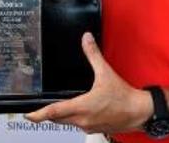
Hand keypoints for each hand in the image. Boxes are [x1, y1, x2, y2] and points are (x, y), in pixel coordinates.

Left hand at [24, 32, 152, 133]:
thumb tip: (86, 39)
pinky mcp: (96, 129)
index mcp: (81, 107)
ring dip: (64, 115)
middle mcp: (82, 120)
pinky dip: (76, 118)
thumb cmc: (124, 97)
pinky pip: (80, 125)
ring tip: (61, 106)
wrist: (140, 112)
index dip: (38, 114)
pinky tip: (82, 110)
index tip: (28, 115)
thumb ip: (93, 55)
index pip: (53, 112)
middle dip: (49, 113)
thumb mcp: (105, 73)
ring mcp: (89, 127)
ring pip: (69, 122)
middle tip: (41, 108)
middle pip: (58, 119)